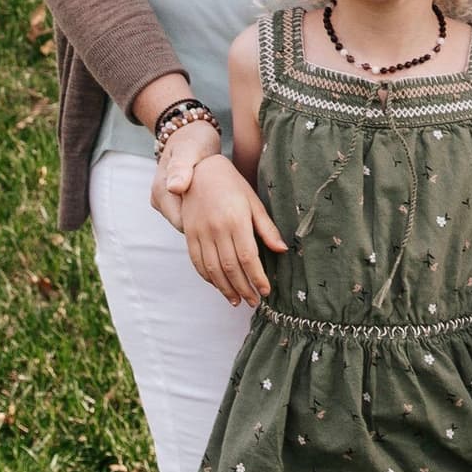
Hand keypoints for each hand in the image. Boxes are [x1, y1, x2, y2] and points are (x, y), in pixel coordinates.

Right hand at [153, 130, 283, 305]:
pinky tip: (218, 286)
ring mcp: (199, 232)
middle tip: (254, 302)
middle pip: (230, 267)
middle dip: (243, 288)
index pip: (248, 257)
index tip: (266, 291)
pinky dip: (208, 278)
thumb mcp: (253, 202)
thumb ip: (266, 227)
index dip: (257, 278)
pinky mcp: (189, 234)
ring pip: (212, 269)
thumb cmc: (232, 184)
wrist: (199, 169)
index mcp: (236, 220)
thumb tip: (283, 250)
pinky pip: (197, 261)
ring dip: (225, 288)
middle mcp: (216, 228)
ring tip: (237, 301)